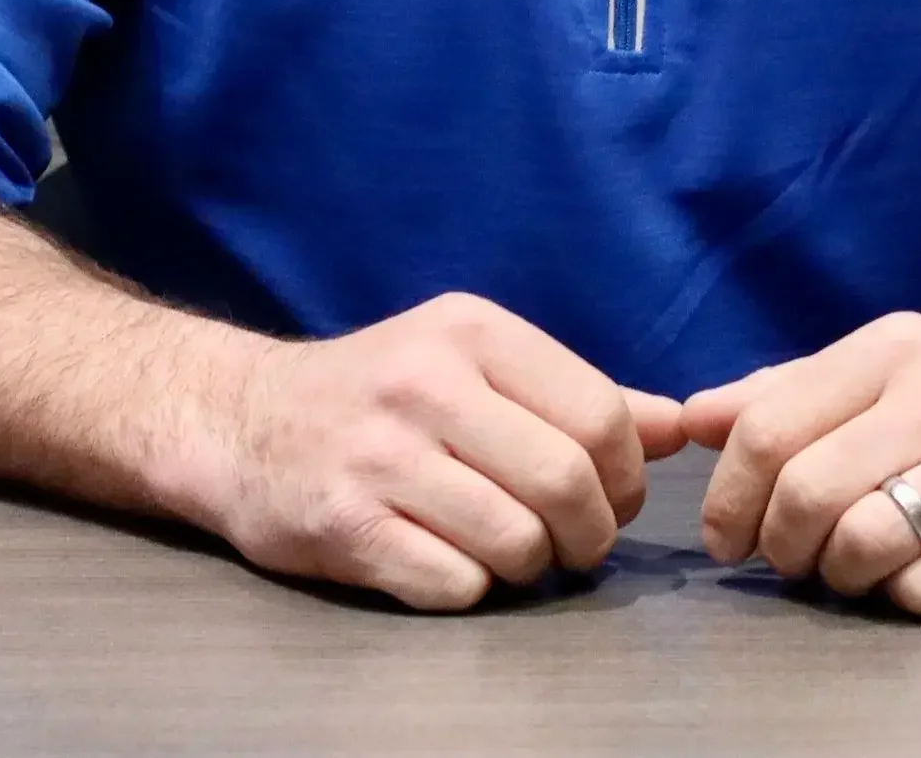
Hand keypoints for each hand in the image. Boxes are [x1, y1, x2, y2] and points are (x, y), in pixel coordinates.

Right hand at [181, 291, 686, 610]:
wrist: (243, 422)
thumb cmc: (380, 394)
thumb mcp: (475, 363)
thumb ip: (576, 393)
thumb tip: (677, 426)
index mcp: (472, 332)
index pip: (599, 414)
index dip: (626, 476)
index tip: (613, 497)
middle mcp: (427, 383)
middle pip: (566, 482)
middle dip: (591, 533)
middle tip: (575, 544)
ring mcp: (381, 456)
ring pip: (517, 541)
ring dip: (533, 566)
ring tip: (514, 553)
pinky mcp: (344, 526)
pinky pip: (454, 584)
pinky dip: (471, 588)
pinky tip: (452, 562)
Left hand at [681, 310, 920, 615]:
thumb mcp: (891, 363)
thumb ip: (790, 388)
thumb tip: (692, 418)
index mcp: (891, 352)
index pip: (769, 426)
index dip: (730, 495)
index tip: (727, 534)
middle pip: (806, 490)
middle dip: (776, 545)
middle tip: (785, 561)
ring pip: (862, 543)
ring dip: (835, 576)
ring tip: (845, 570)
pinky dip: (900, 599)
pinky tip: (910, 578)